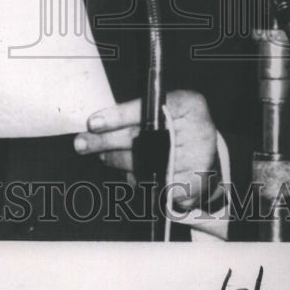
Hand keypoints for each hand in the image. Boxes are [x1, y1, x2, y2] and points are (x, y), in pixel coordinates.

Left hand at [74, 90, 217, 207]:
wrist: (207, 152)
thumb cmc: (177, 124)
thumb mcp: (165, 107)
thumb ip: (138, 113)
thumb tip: (96, 125)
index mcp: (189, 104)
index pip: (148, 110)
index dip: (118, 117)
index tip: (93, 123)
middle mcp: (198, 131)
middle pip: (142, 138)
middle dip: (106, 142)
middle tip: (82, 144)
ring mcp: (198, 160)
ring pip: (143, 164)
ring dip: (118, 161)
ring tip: (104, 156)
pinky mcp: (194, 185)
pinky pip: (153, 184)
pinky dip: (137, 179)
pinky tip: (130, 173)